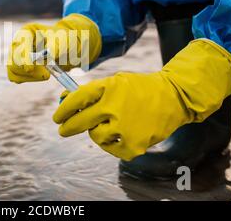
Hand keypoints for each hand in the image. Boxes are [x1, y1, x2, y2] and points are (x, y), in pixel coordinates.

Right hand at [7, 14, 101, 83]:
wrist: (63, 47)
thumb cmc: (62, 40)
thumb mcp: (63, 40)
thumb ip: (58, 46)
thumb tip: (52, 55)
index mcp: (27, 31)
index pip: (21, 42)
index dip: (24, 56)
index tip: (30, 69)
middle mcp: (18, 42)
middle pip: (14, 57)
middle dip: (28, 69)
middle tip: (46, 74)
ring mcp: (15, 54)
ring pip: (13, 69)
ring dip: (29, 76)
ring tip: (46, 74)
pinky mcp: (16, 65)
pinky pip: (14, 76)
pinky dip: (26, 79)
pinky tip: (40, 76)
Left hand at [53, 39, 230, 160]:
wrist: (173, 98)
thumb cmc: (139, 89)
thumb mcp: (115, 82)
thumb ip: (90, 92)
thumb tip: (63, 99)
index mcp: (108, 87)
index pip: (76, 99)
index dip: (63, 109)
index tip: (57, 117)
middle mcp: (113, 107)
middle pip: (79, 122)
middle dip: (68, 127)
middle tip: (63, 129)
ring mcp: (123, 128)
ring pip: (95, 136)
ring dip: (97, 132)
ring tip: (111, 124)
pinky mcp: (132, 145)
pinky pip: (110, 148)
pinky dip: (112, 142)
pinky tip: (122, 132)